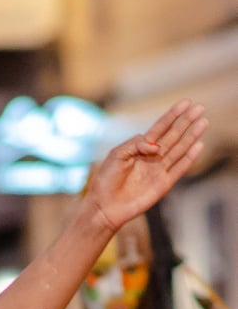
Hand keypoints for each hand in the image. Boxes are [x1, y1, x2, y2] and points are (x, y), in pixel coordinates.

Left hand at [86, 100, 207, 233]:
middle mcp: (153, 157)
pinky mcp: (163, 184)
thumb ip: (135, 144)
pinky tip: (199, 146)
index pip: (161, 127)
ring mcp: (159, 170)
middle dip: (187, 121)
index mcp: (140, 147)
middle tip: (200, 107)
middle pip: (174, 135)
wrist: (104, 206)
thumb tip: (156, 147)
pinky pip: (179, 169)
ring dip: (192, 136)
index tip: (186, 102)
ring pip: (180, 149)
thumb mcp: (117, 154)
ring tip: (204, 122)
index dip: (173, 115)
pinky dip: (189, 158)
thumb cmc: (106, 180)